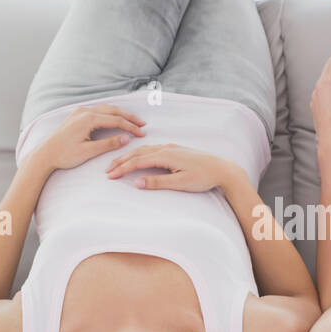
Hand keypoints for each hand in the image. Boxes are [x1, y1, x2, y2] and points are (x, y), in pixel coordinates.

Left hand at [37, 104, 145, 171]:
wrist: (45, 154)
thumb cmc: (64, 154)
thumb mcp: (89, 151)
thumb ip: (108, 144)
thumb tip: (126, 139)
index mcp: (88, 119)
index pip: (116, 120)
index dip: (130, 127)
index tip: (141, 133)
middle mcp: (84, 112)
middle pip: (112, 111)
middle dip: (128, 117)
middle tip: (142, 124)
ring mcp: (79, 112)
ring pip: (105, 109)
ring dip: (120, 114)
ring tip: (132, 121)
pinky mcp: (77, 116)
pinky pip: (98, 111)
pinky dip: (110, 114)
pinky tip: (115, 119)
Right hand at [106, 142, 235, 192]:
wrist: (222, 169)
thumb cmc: (203, 177)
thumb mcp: (180, 183)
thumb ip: (157, 182)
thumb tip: (137, 183)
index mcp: (165, 155)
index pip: (138, 161)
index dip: (122, 169)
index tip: (110, 176)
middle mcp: (166, 148)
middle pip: (138, 153)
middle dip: (121, 161)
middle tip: (107, 170)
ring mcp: (171, 148)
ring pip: (145, 150)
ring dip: (130, 157)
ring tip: (118, 164)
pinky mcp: (176, 150)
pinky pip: (153, 150)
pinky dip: (140, 154)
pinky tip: (138, 157)